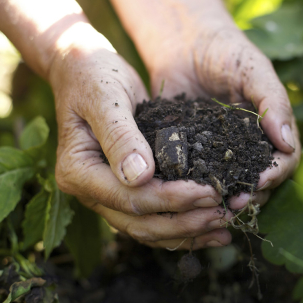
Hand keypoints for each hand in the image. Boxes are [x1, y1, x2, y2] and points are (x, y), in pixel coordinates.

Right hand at [49, 23, 232, 249]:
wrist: (86, 71)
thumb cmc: (94, 76)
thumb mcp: (106, 98)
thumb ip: (120, 136)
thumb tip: (140, 176)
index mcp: (78, 171)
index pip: (129, 197)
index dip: (171, 199)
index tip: (209, 192)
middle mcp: (90, 191)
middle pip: (140, 222)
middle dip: (185, 222)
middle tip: (224, 215)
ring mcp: (107, 195)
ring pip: (148, 228)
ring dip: (187, 232)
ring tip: (224, 228)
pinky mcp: (126, 190)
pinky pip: (153, 217)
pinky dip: (182, 225)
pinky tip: (210, 227)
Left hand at [108, 0, 301, 210]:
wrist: (184, 44)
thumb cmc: (226, 51)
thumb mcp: (253, 70)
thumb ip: (272, 102)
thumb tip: (287, 143)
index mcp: (271, 130)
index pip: (285, 161)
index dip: (276, 174)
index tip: (259, 181)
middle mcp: (249, 146)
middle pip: (260, 180)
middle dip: (251, 194)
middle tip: (234, 202)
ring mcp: (221, 152)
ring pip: (231, 184)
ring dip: (226, 198)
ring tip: (214, 206)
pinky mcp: (194, 152)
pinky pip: (199, 175)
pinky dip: (197, 187)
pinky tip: (189, 195)